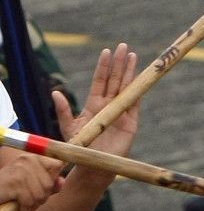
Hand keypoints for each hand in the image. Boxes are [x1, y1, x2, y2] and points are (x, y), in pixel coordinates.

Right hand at [0, 154, 62, 210]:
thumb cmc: (11, 191)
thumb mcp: (33, 185)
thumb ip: (50, 183)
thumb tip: (61, 181)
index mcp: (33, 157)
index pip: (57, 165)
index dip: (52, 180)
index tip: (40, 186)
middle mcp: (27, 160)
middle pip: (49, 184)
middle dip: (41, 197)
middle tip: (28, 199)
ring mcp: (20, 171)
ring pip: (40, 195)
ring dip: (32, 205)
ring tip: (22, 203)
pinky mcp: (13, 183)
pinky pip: (29, 201)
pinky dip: (24, 209)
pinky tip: (17, 207)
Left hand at [53, 44, 139, 159]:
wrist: (95, 165)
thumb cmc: (81, 149)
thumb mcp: (69, 128)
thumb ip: (64, 110)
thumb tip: (54, 92)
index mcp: (94, 104)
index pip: (100, 81)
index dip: (104, 67)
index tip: (106, 51)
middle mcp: (109, 105)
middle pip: (116, 79)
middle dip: (119, 63)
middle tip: (123, 45)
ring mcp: (121, 112)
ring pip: (127, 87)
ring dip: (130, 71)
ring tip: (133, 55)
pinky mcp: (132, 121)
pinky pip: (136, 102)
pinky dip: (138, 90)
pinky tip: (141, 77)